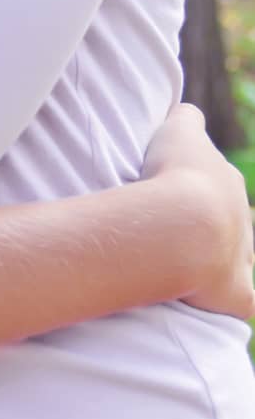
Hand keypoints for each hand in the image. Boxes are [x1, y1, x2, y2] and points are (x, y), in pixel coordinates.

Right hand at [141, 103, 254, 319]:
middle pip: (232, 220)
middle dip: (213, 223)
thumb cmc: (176, 173)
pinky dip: (234, 303)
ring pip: (242, 258)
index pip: (217, 180)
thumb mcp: (178, 129)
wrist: (185, 225)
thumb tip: (187, 114)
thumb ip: (186, 118)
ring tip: (191, 264)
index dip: (195, 183)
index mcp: (227, 181)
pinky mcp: (238, 294)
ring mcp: (243, 258)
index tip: (173, 187)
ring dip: (222, 260)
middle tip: (178, 227)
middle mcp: (242, 219)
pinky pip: (244, 303)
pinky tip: (219, 303)